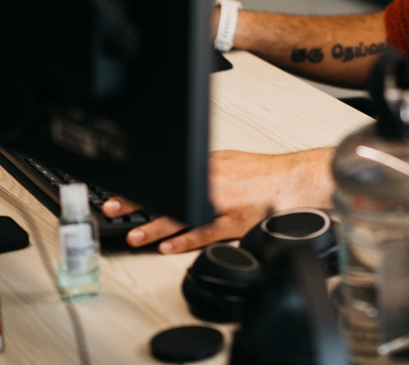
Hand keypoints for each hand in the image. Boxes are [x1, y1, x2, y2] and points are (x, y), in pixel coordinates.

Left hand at [102, 147, 334, 253]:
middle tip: (113, 207)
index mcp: (211, 163)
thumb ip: (204, 171)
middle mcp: (214, 179)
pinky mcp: (235, 221)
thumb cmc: (265, 174)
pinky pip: (204, 233)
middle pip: (170, 191)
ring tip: (134, 234)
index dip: (142, 182)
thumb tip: (180, 178)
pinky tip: (167, 248)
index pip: (169, 173)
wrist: (295, 180)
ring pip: (182, 214)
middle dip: (138, 200)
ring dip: (155, 226)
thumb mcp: (229, 162)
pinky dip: (184, 242)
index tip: (119, 188)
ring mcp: (223, 202)